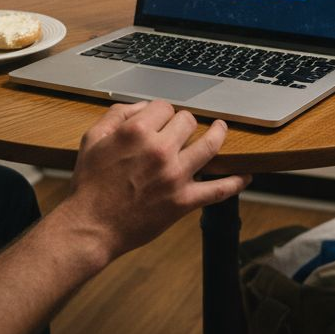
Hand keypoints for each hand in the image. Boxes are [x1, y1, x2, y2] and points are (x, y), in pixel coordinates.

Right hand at [61, 101, 248, 259]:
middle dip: (185, 123)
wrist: (91, 226)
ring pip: (209, 144)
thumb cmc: (90, 184)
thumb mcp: (92, 139)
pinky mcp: (184, 200)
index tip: (162, 120)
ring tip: (221, 130)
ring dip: (219, 134)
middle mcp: (160, 150)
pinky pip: (218, 189)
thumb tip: (142, 107)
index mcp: (137, 132)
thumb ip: (117, 115)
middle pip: (188, 121)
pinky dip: (235, 182)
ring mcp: (175, 175)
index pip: (165, 107)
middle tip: (183, 130)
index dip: (163, 112)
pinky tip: (244, 175)